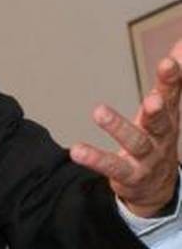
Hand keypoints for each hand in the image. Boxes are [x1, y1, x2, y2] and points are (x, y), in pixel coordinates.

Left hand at [71, 41, 181, 217]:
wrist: (158, 186)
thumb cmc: (157, 136)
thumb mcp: (165, 107)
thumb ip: (172, 78)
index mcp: (168, 116)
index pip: (172, 95)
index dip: (172, 79)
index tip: (168, 62)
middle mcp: (161, 137)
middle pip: (161, 121)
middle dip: (157, 109)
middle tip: (152, 99)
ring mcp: (146, 158)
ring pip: (135, 142)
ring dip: (118, 127)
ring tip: (98, 111)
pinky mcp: (129, 175)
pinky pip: (111, 166)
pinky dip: (95, 158)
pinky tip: (76, 151)